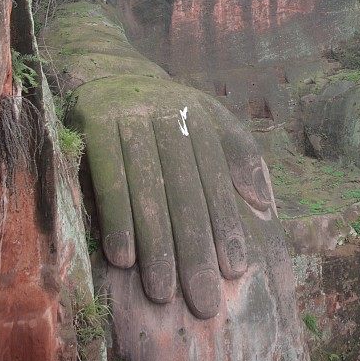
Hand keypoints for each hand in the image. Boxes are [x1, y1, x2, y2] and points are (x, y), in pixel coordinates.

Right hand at [47, 2, 307, 360]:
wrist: (102, 62)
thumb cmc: (161, 104)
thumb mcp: (205, 113)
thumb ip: (238, 151)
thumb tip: (265, 202)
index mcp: (197, 112)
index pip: (216, 172)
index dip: (226, 220)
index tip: (234, 268)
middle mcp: (167, 110)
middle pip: (185, 184)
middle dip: (195, 244)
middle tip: (203, 298)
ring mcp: (129, 113)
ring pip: (147, 185)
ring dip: (156, 241)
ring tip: (163, 291)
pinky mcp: (94, 120)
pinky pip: (107, 174)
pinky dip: (116, 215)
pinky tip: (123, 258)